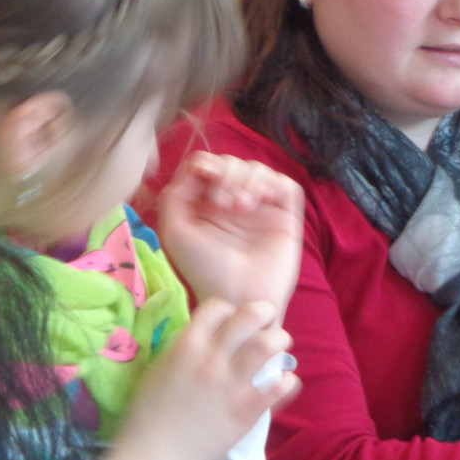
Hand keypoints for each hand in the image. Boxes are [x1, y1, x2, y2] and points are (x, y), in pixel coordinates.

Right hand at [102, 298, 300, 459]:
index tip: (232, 321)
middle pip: (251, 315)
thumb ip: (184, 347)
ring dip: (280, 342)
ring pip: (270, 344)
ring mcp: (232, 384)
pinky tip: (282, 383)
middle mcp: (212, 359)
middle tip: (267, 325)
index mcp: (186, 346)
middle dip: (265, 313)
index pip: (218, 306)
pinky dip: (287, 380)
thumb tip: (208, 336)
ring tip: (280, 349)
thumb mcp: (160, 369)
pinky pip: (281, 384)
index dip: (229, 310)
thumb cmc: (148, 416)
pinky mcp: (248, 410)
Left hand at [158, 152, 303, 314]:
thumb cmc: (205, 270)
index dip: (208, 165)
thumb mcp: (176, 232)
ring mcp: (261, 207)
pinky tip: (259, 203)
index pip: (209, 165)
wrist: (238, 297)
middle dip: (227, 175)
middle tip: (223, 203)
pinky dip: (271, 185)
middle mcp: (234, 201)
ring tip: (241, 207)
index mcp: (206, 203)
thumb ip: (174, 196)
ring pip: (258, 169)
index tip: (206, 179)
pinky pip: (285, 184)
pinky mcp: (285, 215)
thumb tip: (196, 169)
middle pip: (232, 163)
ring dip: (247, 180)